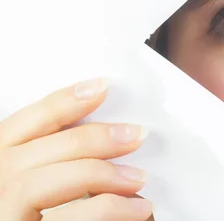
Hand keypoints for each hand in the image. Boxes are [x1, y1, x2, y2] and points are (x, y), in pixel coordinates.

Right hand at [0, 78, 152, 220]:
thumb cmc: (25, 211)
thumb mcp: (25, 178)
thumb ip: (48, 158)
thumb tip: (104, 133)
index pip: (26, 122)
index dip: (65, 100)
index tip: (101, 87)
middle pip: (50, 148)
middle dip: (98, 138)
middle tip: (137, 136)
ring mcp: (6, 212)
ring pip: (60, 179)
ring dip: (106, 174)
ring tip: (139, 180)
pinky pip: (73, 219)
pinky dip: (111, 209)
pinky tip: (137, 211)